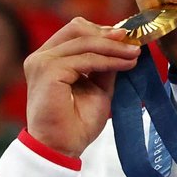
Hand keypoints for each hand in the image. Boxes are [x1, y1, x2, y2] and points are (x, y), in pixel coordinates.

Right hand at [23, 19, 140, 158]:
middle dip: (109, 35)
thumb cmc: (77, 120)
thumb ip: (105, 64)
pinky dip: (110, 61)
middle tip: (134, 43)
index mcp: (50, 58)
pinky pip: (86, 59)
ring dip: (115, 48)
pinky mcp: (48, 72)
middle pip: (78, 29)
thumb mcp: (98, 85)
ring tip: (135, 55)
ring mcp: (42, 63)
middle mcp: (41, 57)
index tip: (129, 37)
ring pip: (86, 42)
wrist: (63, 147)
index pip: (76, 31)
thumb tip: (124, 44)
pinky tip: (126, 64)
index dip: (103, 30)